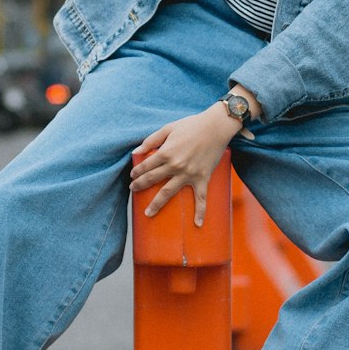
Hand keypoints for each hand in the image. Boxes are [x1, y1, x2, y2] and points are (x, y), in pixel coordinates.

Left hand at [130, 106, 251, 226]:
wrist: (216, 127)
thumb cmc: (192, 125)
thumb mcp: (168, 128)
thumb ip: (151, 140)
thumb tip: (136, 152)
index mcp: (166, 152)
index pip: (146, 166)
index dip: (136, 172)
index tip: (132, 176)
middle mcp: (175, 165)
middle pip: (153, 179)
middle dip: (140, 186)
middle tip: (133, 190)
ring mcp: (188, 174)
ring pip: (168, 192)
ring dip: (156, 204)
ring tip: (148, 213)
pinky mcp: (202, 178)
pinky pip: (201, 198)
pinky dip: (200, 212)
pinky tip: (197, 224)